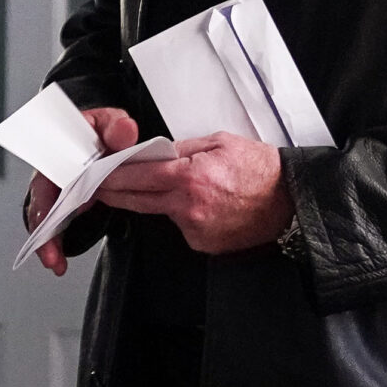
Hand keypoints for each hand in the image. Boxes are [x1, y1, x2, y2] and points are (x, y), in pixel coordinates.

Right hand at [25, 106, 140, 276]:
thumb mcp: (115, 124)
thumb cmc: (107, 130)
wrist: (109, 137)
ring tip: (55, 263)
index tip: (54, 213)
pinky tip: (60, 261)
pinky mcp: (64, 202)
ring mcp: (56, 187)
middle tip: (49, 252)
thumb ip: (119, 128)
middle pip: (39, 199)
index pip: (48, 169)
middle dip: (42, 228)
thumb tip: (125, 131)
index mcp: (61, 146)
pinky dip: (55, 242)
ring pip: (44, 216)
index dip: (48, 195)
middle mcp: (51, 168)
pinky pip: (54, 224)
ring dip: (47, 241)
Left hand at [94, 130, 292, 254]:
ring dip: (161, 201)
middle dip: (117, 192)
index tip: (96, 174)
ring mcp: (195, 229)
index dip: (112, 176)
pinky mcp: (202, 244)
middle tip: (102, 186)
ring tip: (192, 189)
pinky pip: (182, 227)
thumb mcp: (218, 142)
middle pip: (138, 200)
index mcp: (189, 177)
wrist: (290, 200)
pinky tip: (207, 207)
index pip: (137, 177)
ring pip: (161, 213)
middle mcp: (188, 207)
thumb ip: (180, 149)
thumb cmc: (259, 169)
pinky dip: (185, 216)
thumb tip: (152, 153)